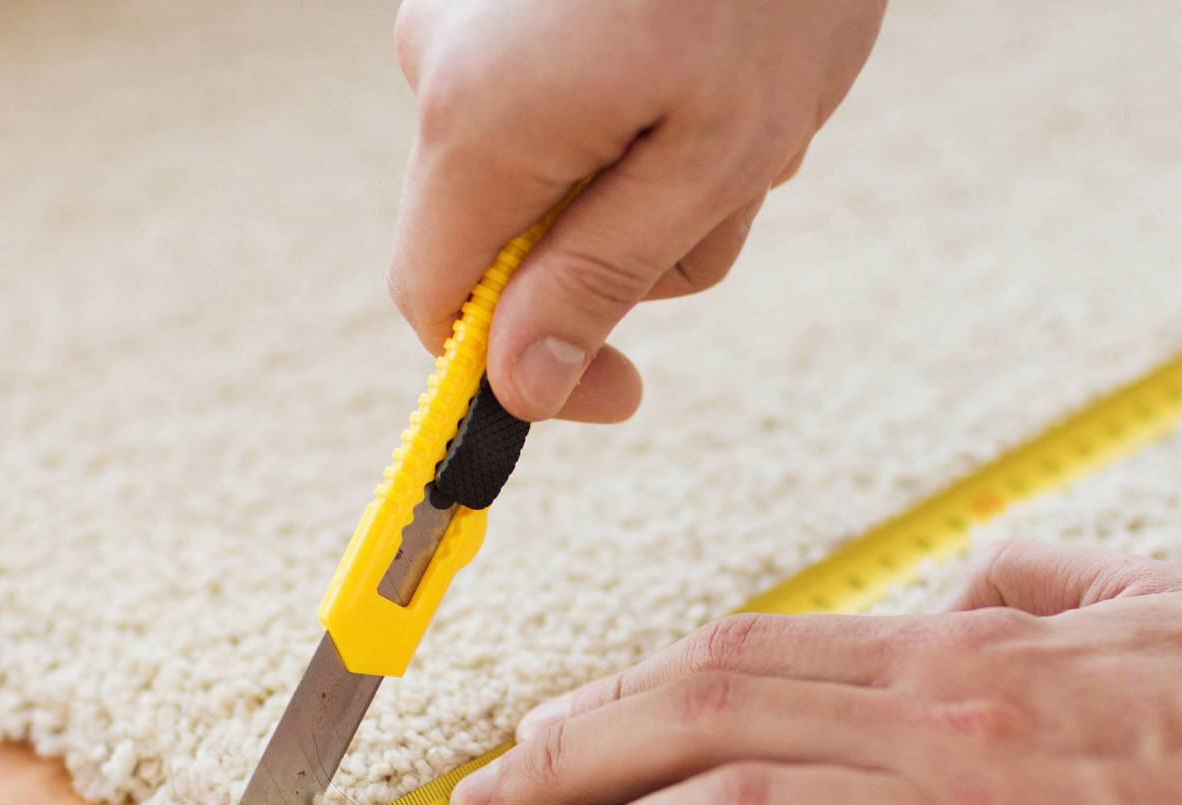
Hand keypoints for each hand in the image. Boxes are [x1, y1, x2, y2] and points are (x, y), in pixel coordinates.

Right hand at [390, 0, 885, 422]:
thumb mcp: (710, 160)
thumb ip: (599, 279)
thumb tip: (517, 388)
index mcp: (477, 120)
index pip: (436, 304)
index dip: (514, 369)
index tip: (619, 390)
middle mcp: (440, 63)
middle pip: (506, 239)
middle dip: (625, 247)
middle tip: (739, 182)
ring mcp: (466, 18)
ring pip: (549, 174)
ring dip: (655, 179)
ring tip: (745, 106)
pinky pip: (558, 104)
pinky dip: (643, 113)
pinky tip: (710, 61)